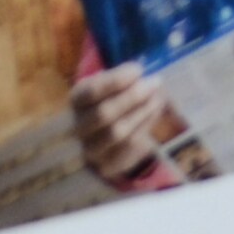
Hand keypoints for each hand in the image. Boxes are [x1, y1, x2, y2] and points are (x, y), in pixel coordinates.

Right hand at [68, 64, 171, 189]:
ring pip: (117, 132)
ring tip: (157, 97)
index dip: (117, 80)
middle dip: (132, 97)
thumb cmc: (110, 100)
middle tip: (154, 82)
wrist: (104, 136)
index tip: (139, 70)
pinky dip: (145, 125)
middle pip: (104, 113)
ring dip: (142, 112)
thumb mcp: (108, 84)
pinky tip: (155, 111)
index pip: (92, 91)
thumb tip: (138, 72)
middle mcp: (78, 126)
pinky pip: (129, 146)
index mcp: (76, 101)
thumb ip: (120, 77)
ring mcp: (91, 148)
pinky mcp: (107, 163)